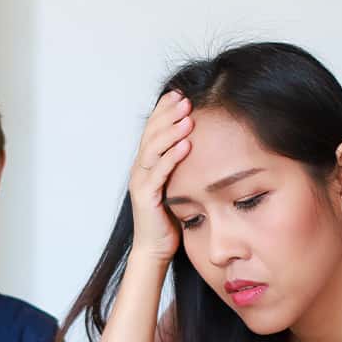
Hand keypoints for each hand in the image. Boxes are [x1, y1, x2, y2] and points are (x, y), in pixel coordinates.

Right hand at [128, 90, 193, 263]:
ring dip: (170, 131)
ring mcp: (140, 182)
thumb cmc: (169, 218)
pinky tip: (186, 145)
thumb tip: (201, 142)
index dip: (165, 110)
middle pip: (151, 133)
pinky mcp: (145, 197)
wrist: (155, 248)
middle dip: (168, 114)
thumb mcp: (178, 183)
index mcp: (146, 163)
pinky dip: (171, 157)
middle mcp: (140, 168)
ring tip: (188, 117)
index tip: (181, 93)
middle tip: (186, 99)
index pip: (153, 129)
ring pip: (153, 148)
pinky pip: (158, 172)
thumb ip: (182, 164)